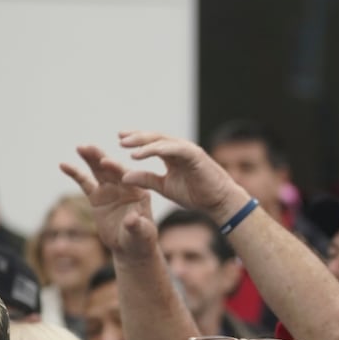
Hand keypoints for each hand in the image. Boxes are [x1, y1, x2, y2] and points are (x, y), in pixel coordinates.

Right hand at [60, 146, 157, 257]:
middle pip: (111, 169)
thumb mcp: (143, 234)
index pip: (127, 177)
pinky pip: (84, 183)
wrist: (131, 248)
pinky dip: (75, 173)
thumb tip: (131, 220)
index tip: (106, 162)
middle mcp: (125, 186)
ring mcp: (110, 189)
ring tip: (79, 147)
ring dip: (89, 159)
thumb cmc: (142, 240)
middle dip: (100, 158)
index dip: (117, 169)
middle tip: (89, 147)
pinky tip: (63, 165)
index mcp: (139, 191)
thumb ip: (137, 226)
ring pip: (98, 171)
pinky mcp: (97, 196)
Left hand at [117, 131, 247, 217]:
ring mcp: (187, 150)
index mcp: (172, 155)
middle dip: (136, 137)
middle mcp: (179, 149)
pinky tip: (140, 154)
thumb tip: (124, 177)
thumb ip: (146, 179)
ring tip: (125, 144)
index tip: (120, 140)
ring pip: (161, 140)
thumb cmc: (196, 194)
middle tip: (120, 137)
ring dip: (142, 141)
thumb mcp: (164, 187)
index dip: (136, 140)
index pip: (152, 143)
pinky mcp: (193, 154)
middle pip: (154, 137)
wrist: (218, 203)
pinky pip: (171, 148)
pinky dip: (155, 149)